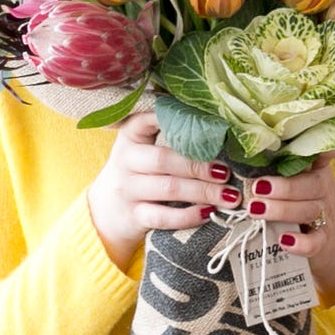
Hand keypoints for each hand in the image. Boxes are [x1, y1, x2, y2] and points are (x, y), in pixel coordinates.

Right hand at [87, 111, 240, 269]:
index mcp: (130, 136)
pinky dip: (188, 216)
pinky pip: (163, 217)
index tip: (199, 119)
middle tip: (226, 172)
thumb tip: (215, 126)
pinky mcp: (133, 216)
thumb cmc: (136, 173)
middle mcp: (126, 160)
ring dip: (202, 191)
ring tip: (229, 195)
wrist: (104, 211)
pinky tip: (207, 212)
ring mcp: (128, 189)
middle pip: (164, 160)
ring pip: (168, 188)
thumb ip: (168, 136)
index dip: (168, 118)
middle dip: (199, 165)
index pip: (146, 120)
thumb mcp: (142, 150)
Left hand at [244, 152, 334, 304]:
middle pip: (309, 185)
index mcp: (315, 168)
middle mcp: (322, 189)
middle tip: (256, 187)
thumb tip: (242, 147)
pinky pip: (315, 242)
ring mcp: (325, 215)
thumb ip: (278, 165)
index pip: (318, 153)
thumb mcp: (299, 179)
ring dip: (281, 210)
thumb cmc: (306, 202)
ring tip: (255, 209)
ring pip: (307, 210)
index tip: (299, 142)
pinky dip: (300, 242)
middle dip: (283, 186)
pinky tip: (283, 240)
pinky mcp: (324, 241)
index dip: (318, 148)